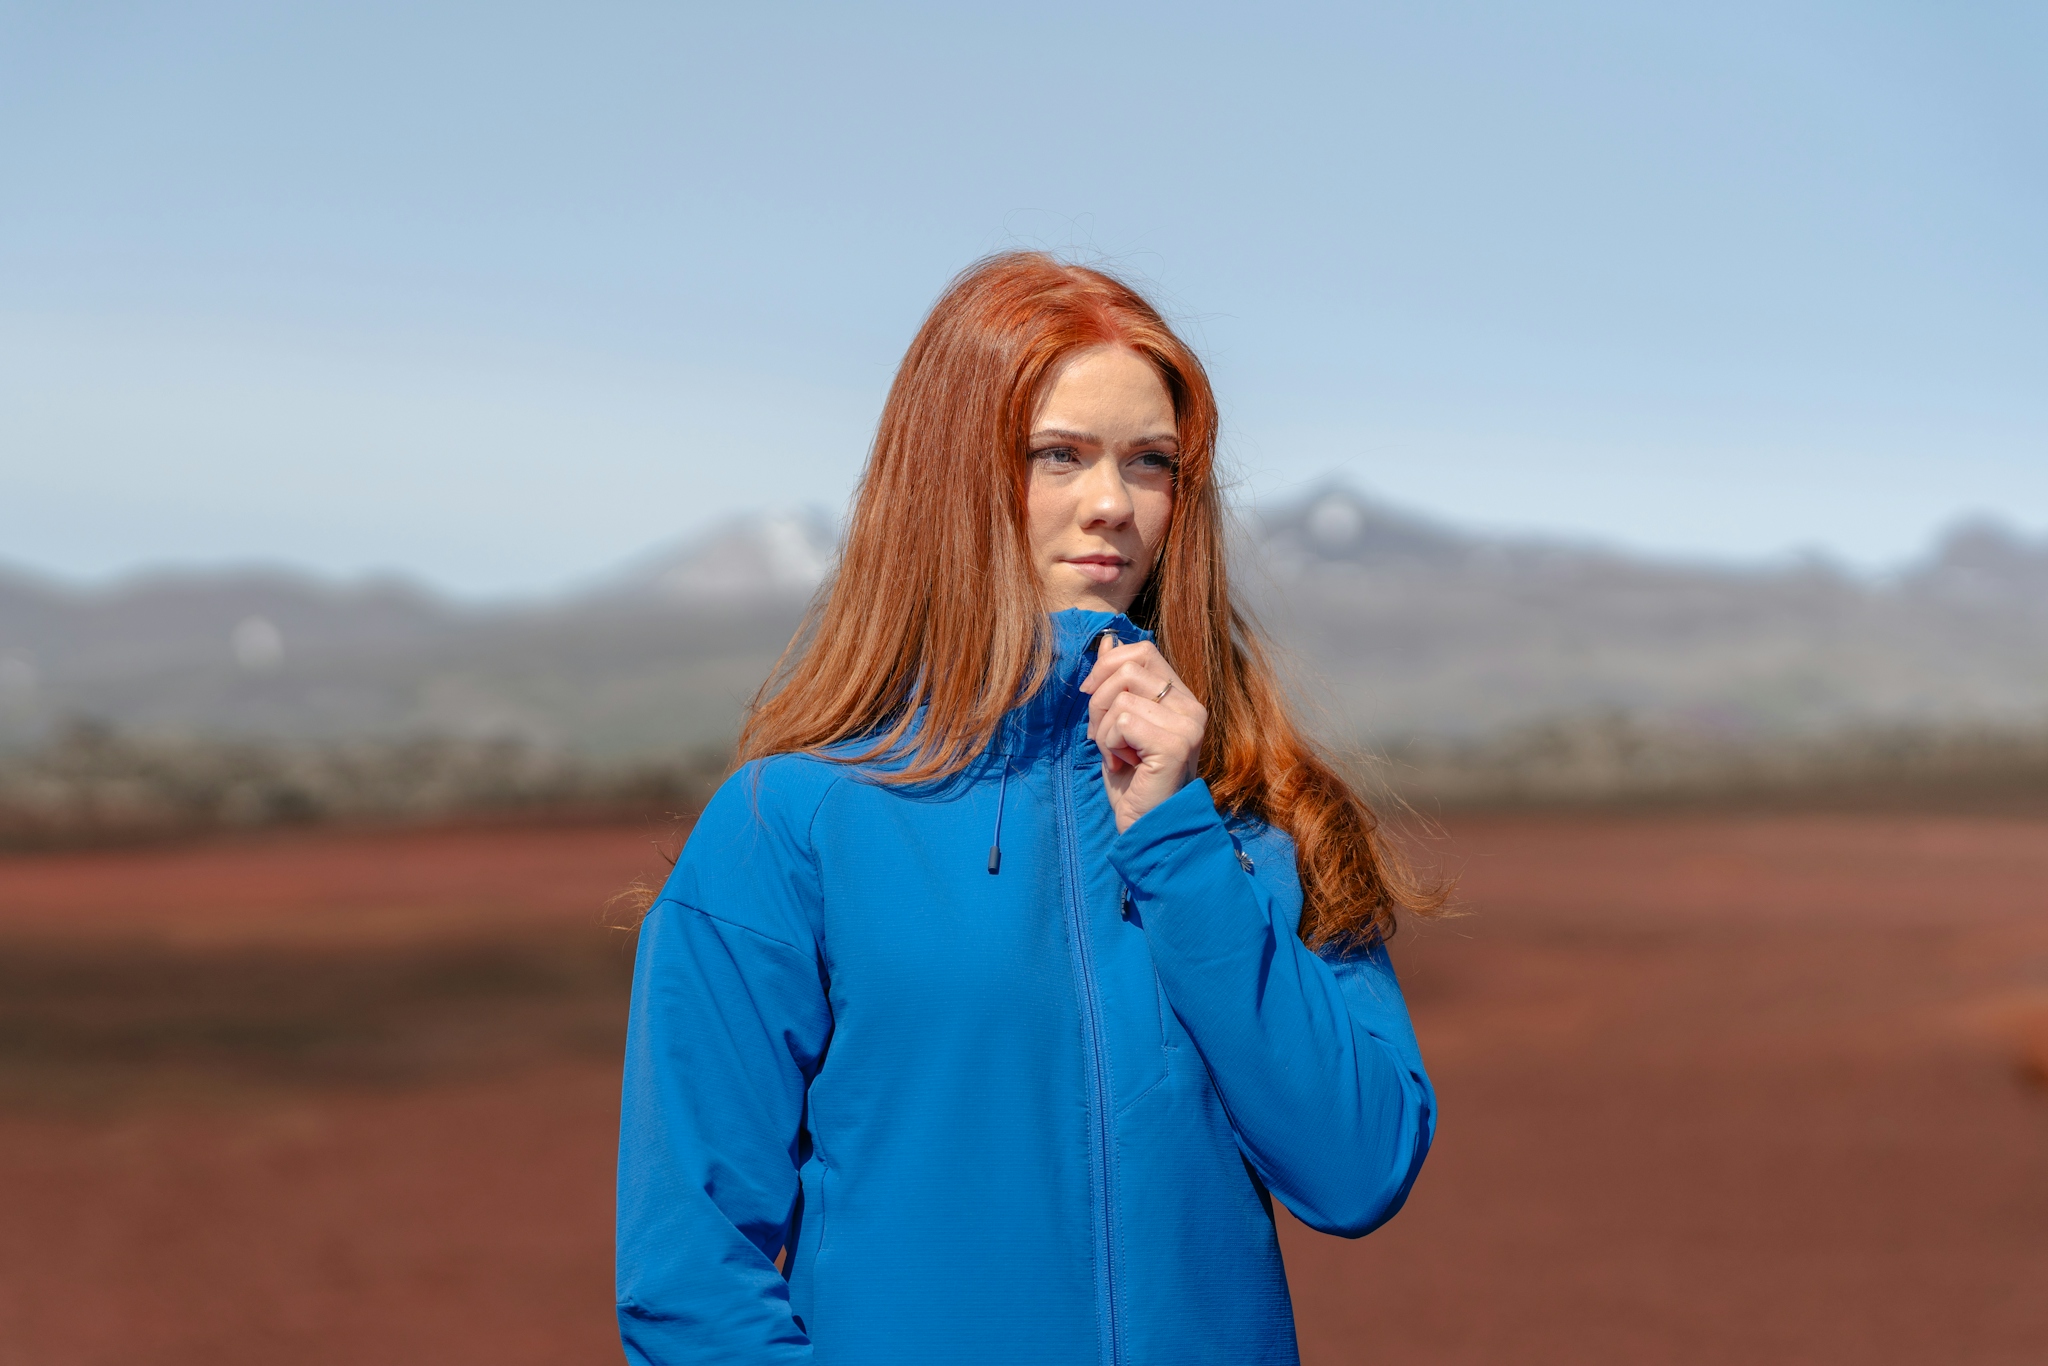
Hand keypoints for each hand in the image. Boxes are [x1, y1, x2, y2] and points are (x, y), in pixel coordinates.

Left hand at [1081, 634, 1206, 832]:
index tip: (1091, 696)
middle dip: (1098, 701)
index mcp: (1182, 698)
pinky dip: (1109, 745)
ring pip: (1120, 697)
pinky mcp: (1175, 744)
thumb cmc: (1133, 782)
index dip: (1107, 666)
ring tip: (1116, 755)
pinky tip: (1123, 765)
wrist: (1149, 828)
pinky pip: (1122, 722)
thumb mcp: (1118, 726)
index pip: (1143, 651)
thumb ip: (1117, 684)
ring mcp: (1187, 725)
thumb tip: (1108, 640)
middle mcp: (1192, 707)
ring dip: (1103, 730)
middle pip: (1127, 669)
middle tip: (1100, 735)